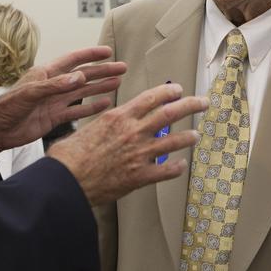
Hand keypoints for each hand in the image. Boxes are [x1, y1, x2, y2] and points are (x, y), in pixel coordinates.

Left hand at [0, 46, 125, 158]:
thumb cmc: (7, 108)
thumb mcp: (31, 93)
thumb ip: (55, 85)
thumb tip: (79, 77)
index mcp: (45, 73)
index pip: (72, 60)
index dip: (90, 55)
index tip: (108, 52)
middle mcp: (53, 85)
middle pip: (82, 75)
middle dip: (102, 71)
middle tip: (122, 68)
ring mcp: (55, 101)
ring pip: (82, 92)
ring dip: (100, 87)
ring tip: (118, 83)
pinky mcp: (55, 117)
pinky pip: (77, 110)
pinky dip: (91, 107)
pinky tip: (104, 103)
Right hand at [47, 82, 205, 205]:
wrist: (66, 181)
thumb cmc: (68, 157)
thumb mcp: (85, 129)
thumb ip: (101, 125)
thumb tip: (102, 125)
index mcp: (119, 117)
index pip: (151, 98)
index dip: (169, 92)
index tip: (178, 90)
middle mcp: (133, 132)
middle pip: (170, 113)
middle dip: (191, 105)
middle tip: (203, 103)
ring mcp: (139, 154)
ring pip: (174, 140)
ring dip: (188, 136)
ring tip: (196, 135)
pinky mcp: (140, 175)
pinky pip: (167, 170)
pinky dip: (177, 167)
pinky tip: (181, 165)